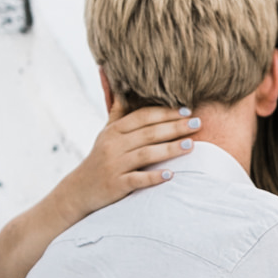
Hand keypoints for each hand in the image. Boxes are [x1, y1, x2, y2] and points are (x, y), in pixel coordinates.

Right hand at [65, 106, 201, 215]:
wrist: (79, 190)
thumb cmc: (99, 158)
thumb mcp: (106, 134)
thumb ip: (118, 113)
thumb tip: (124, 88)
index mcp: (114, 131)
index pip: (143, 117)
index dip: (165, 112)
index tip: (187, 110)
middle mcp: (113, 145)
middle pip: (148, 133)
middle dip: (175, 127)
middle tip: (197, 123)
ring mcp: (114, 166)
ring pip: (146, 154)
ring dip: (169, 149)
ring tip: (191, 145)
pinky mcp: (116, 185)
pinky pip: (138, 180)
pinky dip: (154, 177)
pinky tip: (171, 174)